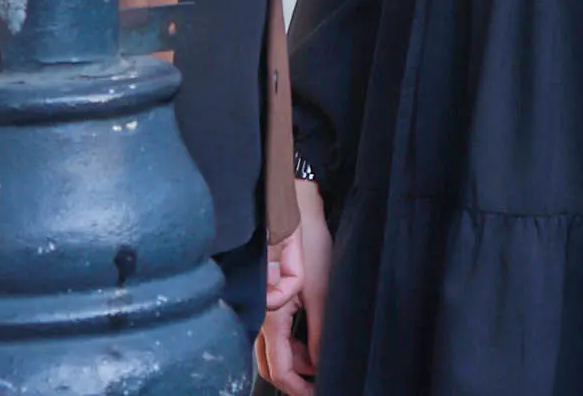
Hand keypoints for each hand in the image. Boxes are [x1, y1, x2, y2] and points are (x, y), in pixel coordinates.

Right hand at [256, 178, 331, 393]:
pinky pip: (275, 333)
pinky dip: (291, 342)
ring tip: (319, 360)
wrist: (293, 206)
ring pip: (273, 350)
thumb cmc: (306, 239)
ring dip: (296, 360)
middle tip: (319, 381)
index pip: (278, 369)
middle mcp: (261, 316)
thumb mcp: (319, 288)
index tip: (315, 394)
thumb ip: (318, 331)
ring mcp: (263, 308)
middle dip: (296, 376)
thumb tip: (321, 364)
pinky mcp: (268, 298)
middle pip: (272, 364)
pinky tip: (308, 340)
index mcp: (270, 316)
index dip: (297, 388)